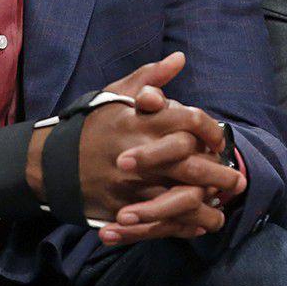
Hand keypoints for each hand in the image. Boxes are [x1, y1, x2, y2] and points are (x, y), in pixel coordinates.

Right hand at [55, 53, 240, 242]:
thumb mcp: (116, 93)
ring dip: (207, 208)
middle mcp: (141, 152)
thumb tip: (180, 59)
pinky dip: (183, 227)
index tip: (219, 139)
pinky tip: (197, 225)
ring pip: (182, 200)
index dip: (211, 130)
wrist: (51, 161)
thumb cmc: (90, 125)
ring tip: (221, 210)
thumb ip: (151, 77)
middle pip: (193, 165)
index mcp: (141, 121)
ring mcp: (133, 184)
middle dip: (219, 175)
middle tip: (235, 180)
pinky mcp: (124, 209)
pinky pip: (162, 222)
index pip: (189, 121)